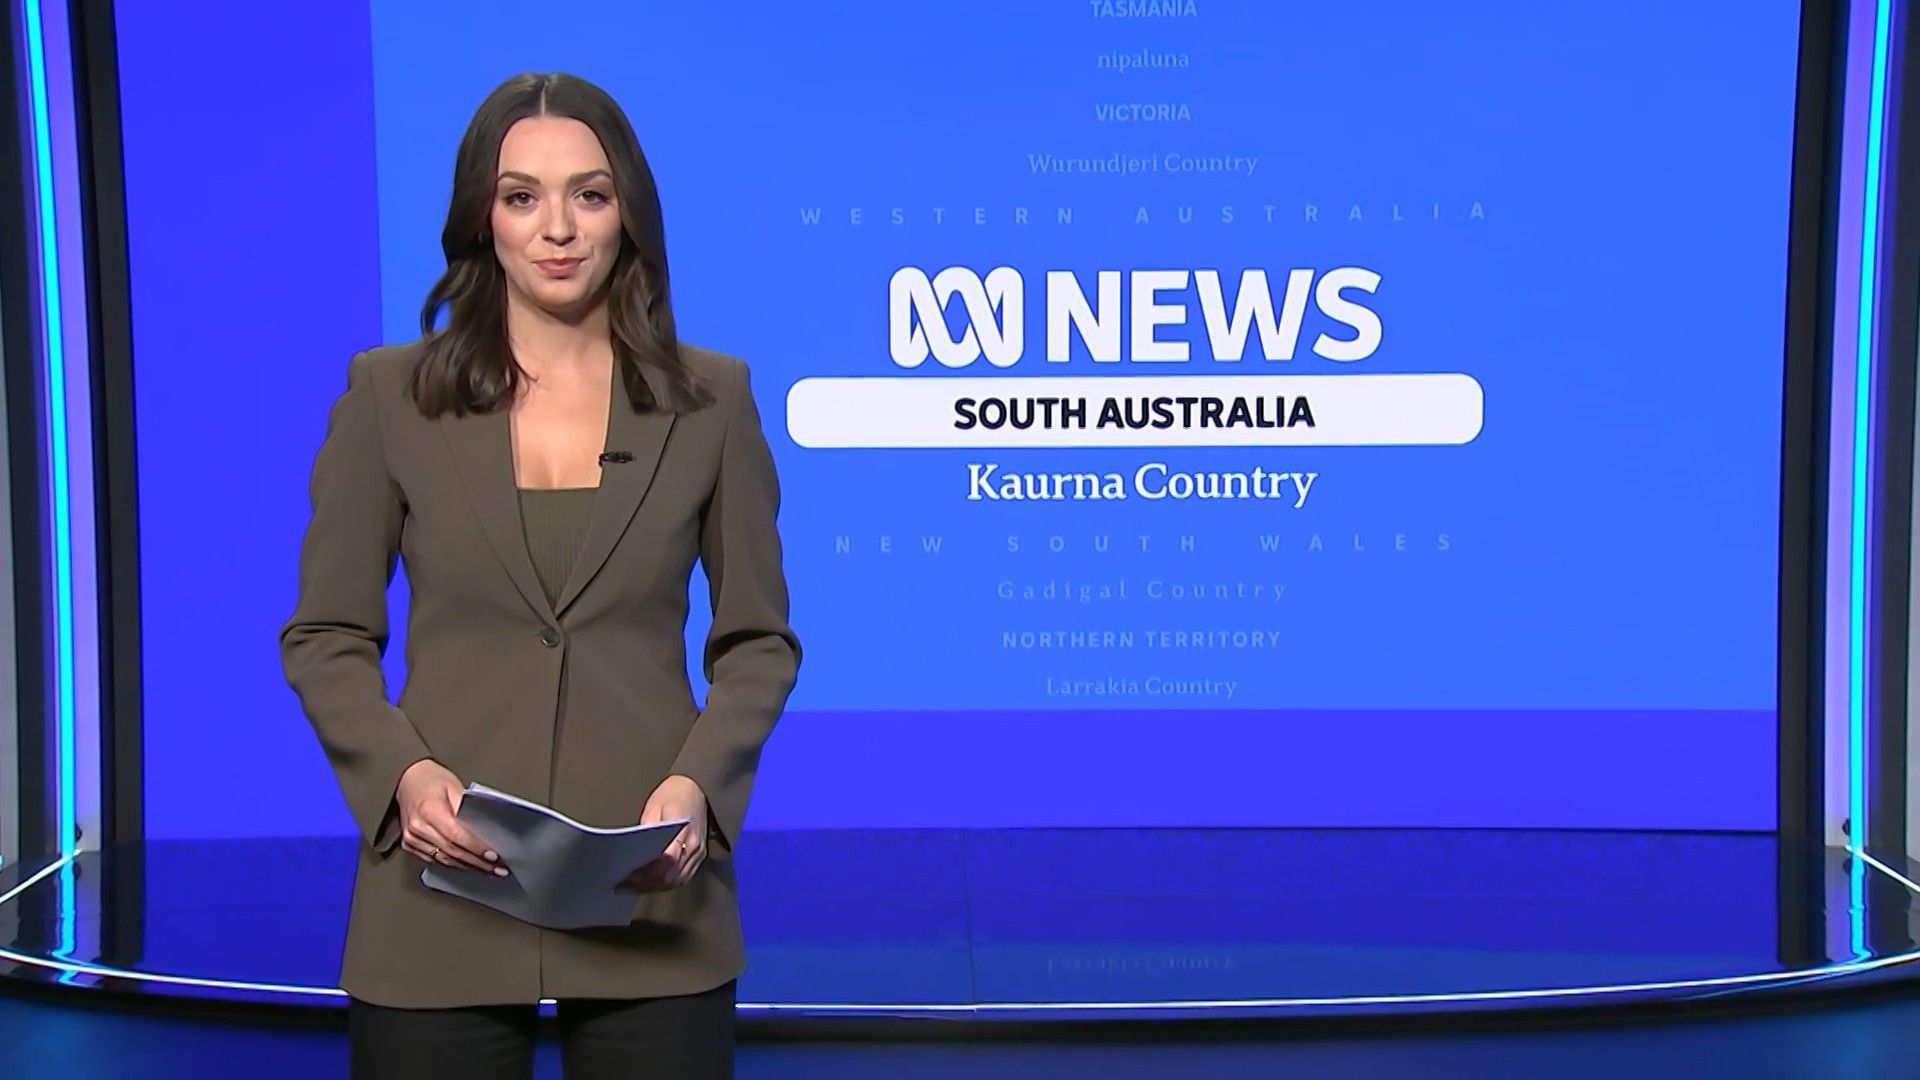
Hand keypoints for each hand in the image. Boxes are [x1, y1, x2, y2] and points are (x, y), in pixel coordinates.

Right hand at [396, 759, 503, 875]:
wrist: (407, 779)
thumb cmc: (432, 780)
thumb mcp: (454, 787)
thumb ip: (467, 809)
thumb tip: (486, 830)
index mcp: (428, 809)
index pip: (456, 834)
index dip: (475, 847)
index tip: (492, 855)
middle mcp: (418, 826)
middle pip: (451, 851)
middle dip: (477, 862)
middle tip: (498, 867)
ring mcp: (411, 838)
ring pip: (444, 859)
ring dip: (468, 866)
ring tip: (488, 869)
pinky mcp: (409, 844)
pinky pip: (434, 859)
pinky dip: (454, 863)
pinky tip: (468, 865)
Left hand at [618, 775, 707, 891]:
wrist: (697, 786)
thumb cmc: (673, 794)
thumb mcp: (654, 807)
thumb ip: (646, 831)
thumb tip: (633, 854)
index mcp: (682, 830)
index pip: (667, 861)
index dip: (647, 872)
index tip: (628, 875)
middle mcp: (693, 845)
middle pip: (670, 876)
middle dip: (647, 883)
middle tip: (625, 884)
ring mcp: (698, 852)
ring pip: (677, 881)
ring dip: (656, 886)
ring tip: (635, 885)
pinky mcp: (700, 855)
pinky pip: (683, 877)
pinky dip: (667, 883)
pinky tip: (652, 881)